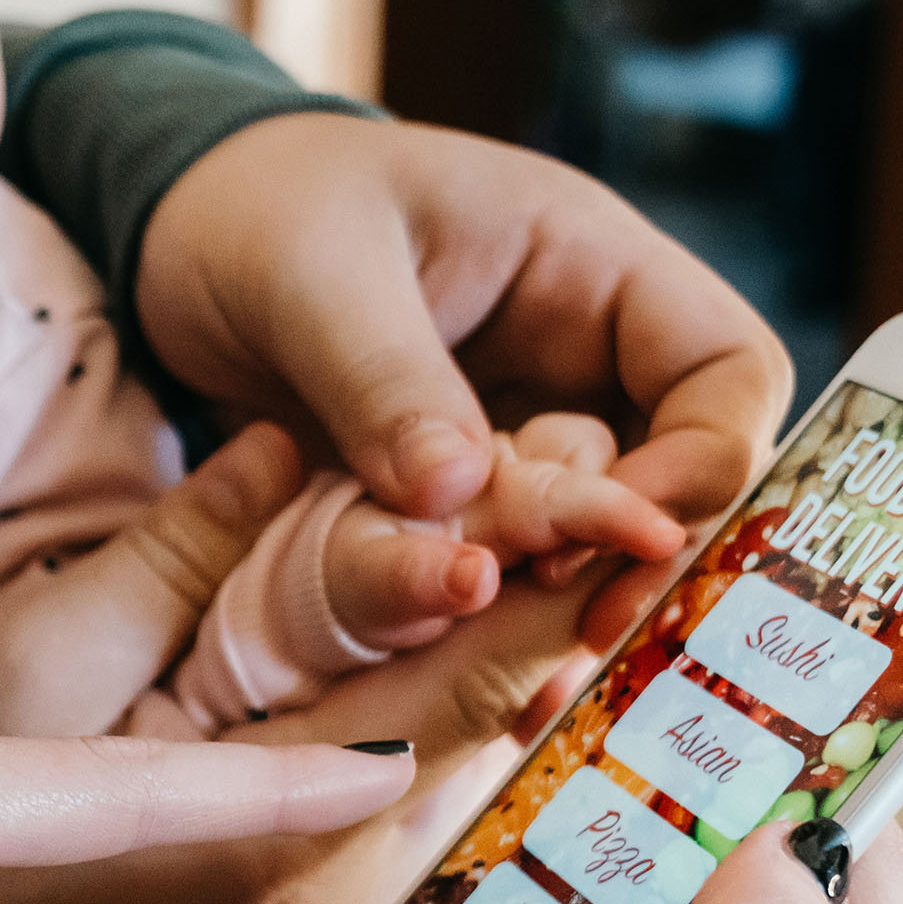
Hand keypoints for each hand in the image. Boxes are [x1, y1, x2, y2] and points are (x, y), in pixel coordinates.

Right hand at [0, 426, 619, 903]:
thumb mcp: (35, 661)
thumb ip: (183, 555)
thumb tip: (288, 440)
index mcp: (274, 842)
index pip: (471, 684)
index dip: (559, 578)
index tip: (635, 492)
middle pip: (492, 741)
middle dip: (558, 614)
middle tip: (630, 501)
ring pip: (460, 791)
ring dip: (512, 676)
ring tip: (579, 551)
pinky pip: (406, 835)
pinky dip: (446, 743)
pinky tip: (470, 662)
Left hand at [134, 114, 790, 632]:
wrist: (175, 235)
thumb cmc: (256, 210)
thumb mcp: (311, 275)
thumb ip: (383, 377)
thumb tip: (457, 491)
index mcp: (588, 265)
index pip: (727, 367)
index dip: (708, 459)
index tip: (630, 533)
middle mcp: (581, 354)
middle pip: (686, 470)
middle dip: (653, 558)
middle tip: (589, 640)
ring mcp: (524, 429)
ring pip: (600, 535)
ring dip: (579, 610)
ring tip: (536, 691)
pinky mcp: (461, 495)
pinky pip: (510, 566)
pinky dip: (501, 623)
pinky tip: (482, 693)